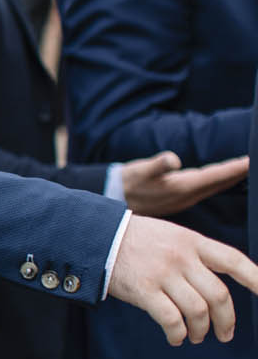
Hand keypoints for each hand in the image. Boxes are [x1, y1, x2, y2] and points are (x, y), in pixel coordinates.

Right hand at [107, 215, 257, 345]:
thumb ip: (195, 255)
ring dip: (201, 330)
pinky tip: (175, 337)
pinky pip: (171, 319)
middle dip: (226, 320)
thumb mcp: (172, 236)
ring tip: (196, 336)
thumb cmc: (136, 240)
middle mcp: (182, 257)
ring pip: (197, 310)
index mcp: (193, 241)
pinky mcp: (143, 289)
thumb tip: (216, 288)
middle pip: (218, 295)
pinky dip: (177, 333)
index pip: (234, 260)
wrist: (97, 236)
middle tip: (225, 334)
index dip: (257, 279)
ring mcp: (162, 273)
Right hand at [119, 152, 248, 215]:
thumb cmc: (128, 183)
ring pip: (216, 186)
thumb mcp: (141, 171)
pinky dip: (219, 180)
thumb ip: (158, 165)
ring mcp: (185, 198)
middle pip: (222, 183)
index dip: (236, 168)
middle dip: (240, 173)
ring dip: (232, 177)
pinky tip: (223, 177)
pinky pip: (208, 188)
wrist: (114, 200)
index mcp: (182, 187)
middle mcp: (188, 195)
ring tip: (245, 168)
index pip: (217, 176)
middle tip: (254, 163)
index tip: (252, 160)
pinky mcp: (181, 198)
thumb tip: (173, 159)